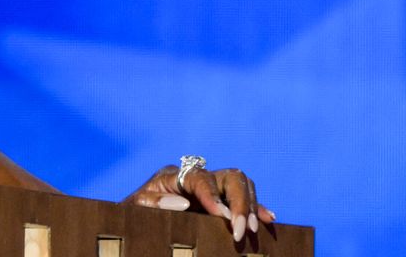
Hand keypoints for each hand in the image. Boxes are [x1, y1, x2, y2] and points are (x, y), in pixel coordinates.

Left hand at [125, 160, 275, 244]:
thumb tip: (182, 204)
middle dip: (240, 203)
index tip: (223, 216)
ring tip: (252, 230)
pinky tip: (268, 220)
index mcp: (176, 175)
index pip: (200, 178)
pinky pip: (246, 199)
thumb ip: (154, 203)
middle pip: (230, 177)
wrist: (139, 214)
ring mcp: (212, 186)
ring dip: (251, 206)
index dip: (213, 196)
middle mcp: (198, 176)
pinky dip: (258, 208)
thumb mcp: (137, 206)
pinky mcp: (222, 199)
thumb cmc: (137, 209)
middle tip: (241, 230)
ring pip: (242, 185)